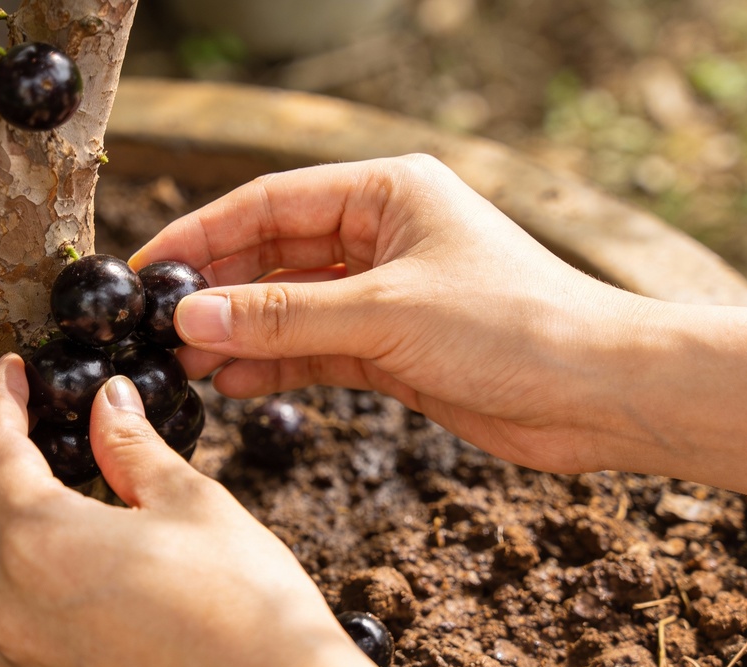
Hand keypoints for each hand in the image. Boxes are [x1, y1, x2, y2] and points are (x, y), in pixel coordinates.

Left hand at [0, 355, 454, 666]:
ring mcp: (21, 662)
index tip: (9, 373)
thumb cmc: (247, 605)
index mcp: (43, 544)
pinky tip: (44, 571)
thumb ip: (133, 447)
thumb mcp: (193, 504)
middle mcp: (11, 609)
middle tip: (2, 435)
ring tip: (11, 503)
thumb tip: (109, 400)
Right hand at [131, 154, 643, 473]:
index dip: (204, 233)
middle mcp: (383, 234)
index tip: (148, 269)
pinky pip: (317, 349)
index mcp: (387, 192)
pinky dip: (277, 365)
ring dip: (241, 334)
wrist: (598, 393)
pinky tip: (232, 382)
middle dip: (218, 291)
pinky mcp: (395, 347)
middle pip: (274, 255)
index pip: (271, 203)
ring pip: (292, 307)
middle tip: (157, 327)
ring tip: (183, 363)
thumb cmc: (514, 325)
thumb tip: (193, 316)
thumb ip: (285, 317)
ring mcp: (387, 293)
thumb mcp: (387, 313)